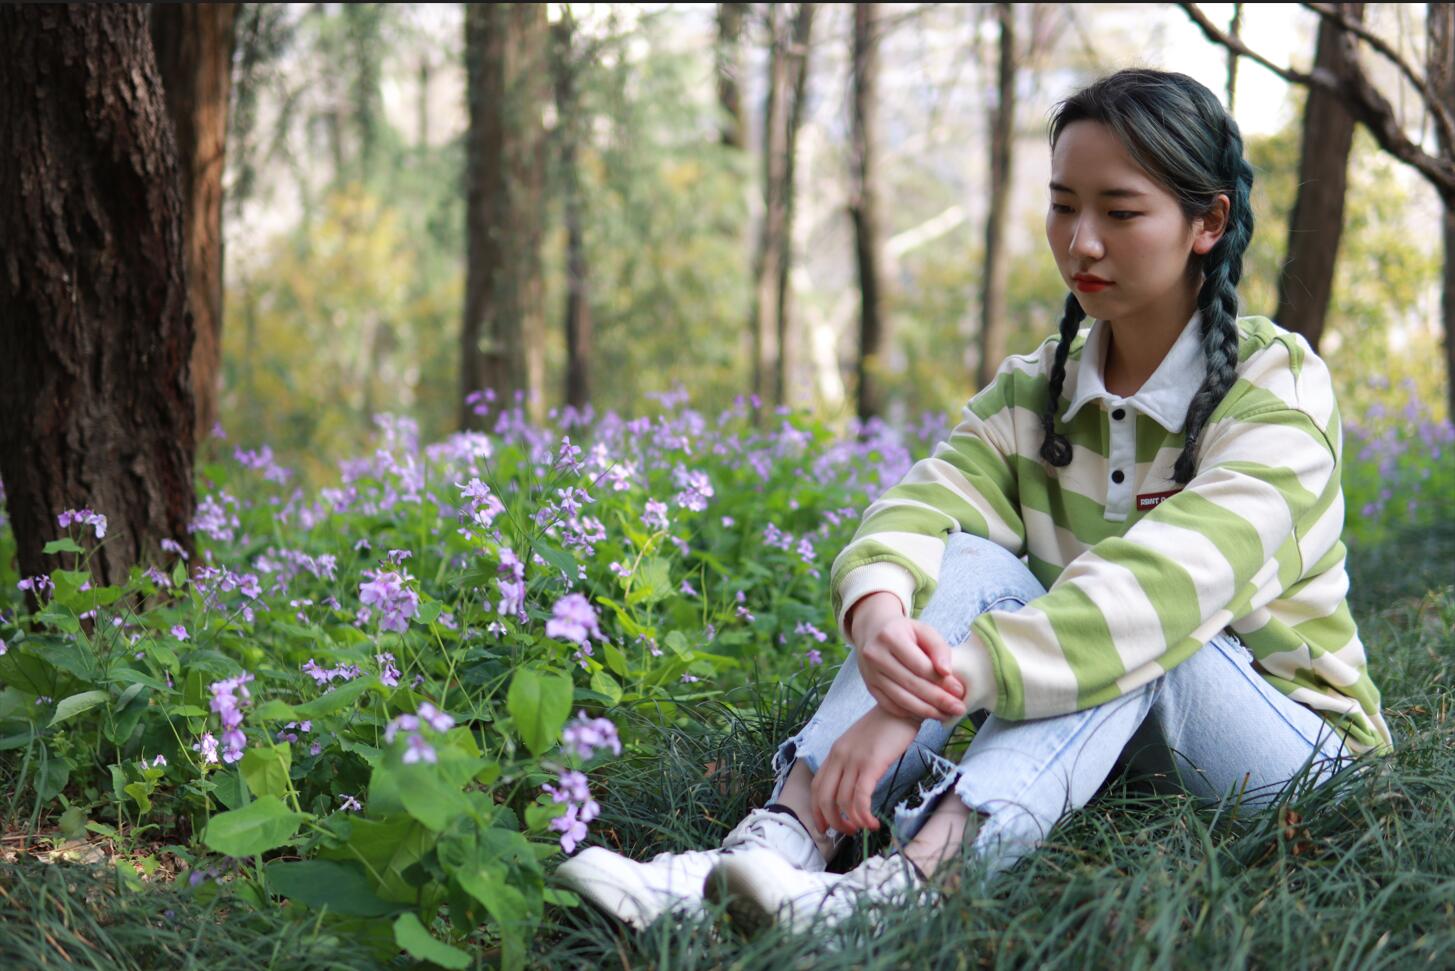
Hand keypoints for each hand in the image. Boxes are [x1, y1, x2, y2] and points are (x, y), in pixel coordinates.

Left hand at [811, 705, 922, 835]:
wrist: (902, 707)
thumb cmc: (886, 726)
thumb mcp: (860, 743)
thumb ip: (852, 761)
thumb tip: (853, 789)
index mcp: (835, 752)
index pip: (816, 786)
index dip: (817, 810)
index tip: (824, 826)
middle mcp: (839, 756)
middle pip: (824, 797)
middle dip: (833, 821)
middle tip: (847, 832)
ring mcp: (854, 760)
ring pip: (842, 801)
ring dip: (852, 821)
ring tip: (864, 828)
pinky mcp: (871, 764)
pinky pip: (861, 797)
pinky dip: (864, 815)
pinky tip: (873, 823)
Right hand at [850, 595, 965, 720]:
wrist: (873, 631)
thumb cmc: (904, 631)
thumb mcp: (923, 630)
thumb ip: (939, 648)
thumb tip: (946, 672)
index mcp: (891, 637)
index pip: (920, 665)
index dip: (941, 681)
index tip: (959, 691)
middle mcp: (876, 655)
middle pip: (911, 684)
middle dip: (938, 699)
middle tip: (958, 708)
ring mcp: (870, 673)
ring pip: (901, 698)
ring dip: (926, 711)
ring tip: (946, 714)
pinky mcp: (869, 686)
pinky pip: (890, 705)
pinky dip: (910, 713)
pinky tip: (927, 714)